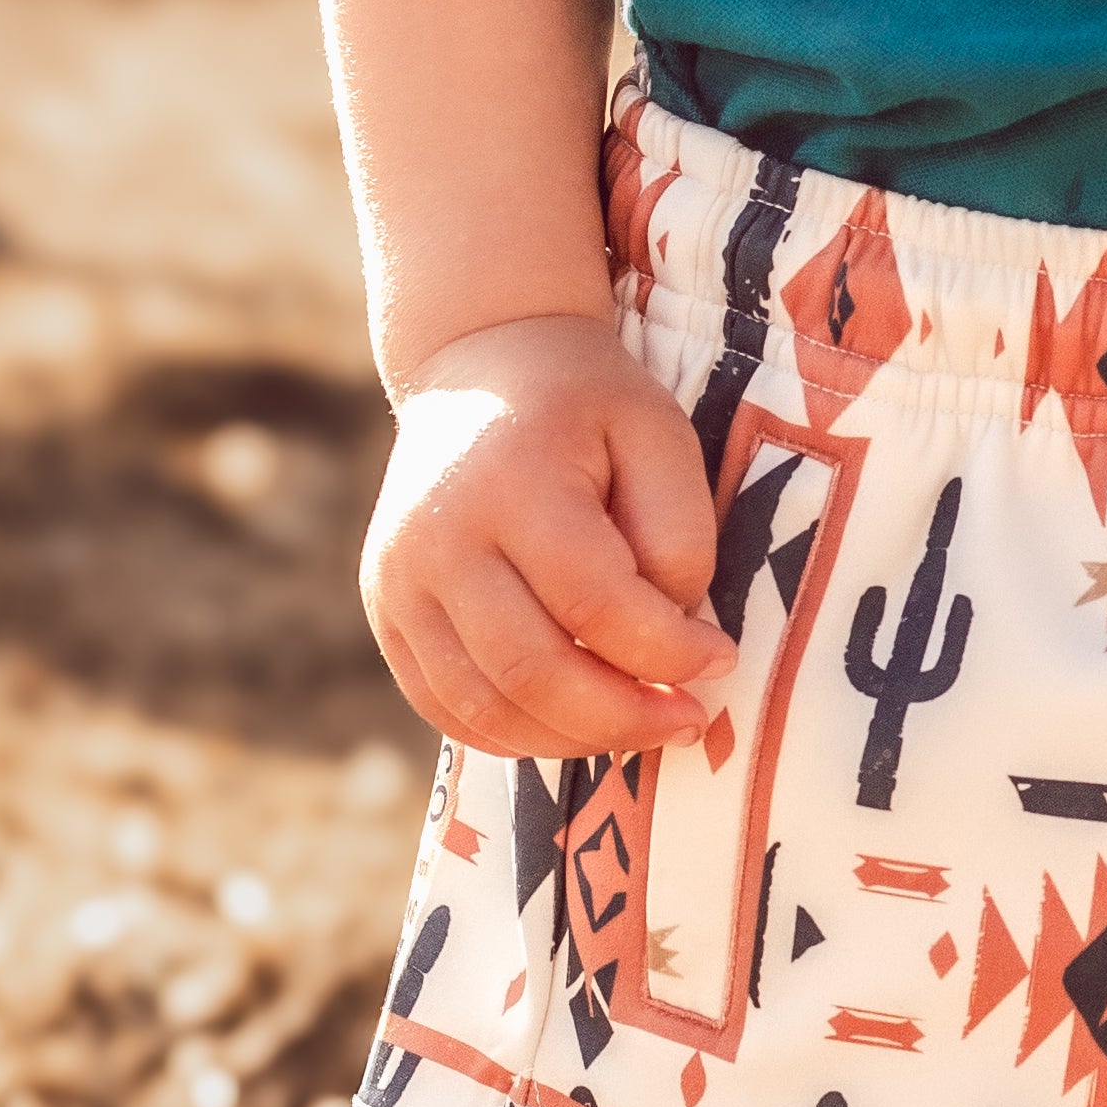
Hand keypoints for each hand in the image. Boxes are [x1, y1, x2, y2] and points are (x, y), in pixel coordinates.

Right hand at [362, 313, 734, 759]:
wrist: (478, 367)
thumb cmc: (586, 404)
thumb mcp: (656, 433)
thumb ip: (676, 531)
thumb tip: (674, 633)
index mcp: (511, 482)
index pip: (595, 604)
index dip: (667, 652)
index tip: (720, 660)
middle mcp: (438, 539)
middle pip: (533, 670)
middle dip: (623, 715)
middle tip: (687, 719)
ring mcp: (398, 582)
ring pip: (485, 706)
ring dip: (573, 739)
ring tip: (639, 727)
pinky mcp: (385, 612)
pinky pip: (445, 707)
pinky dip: (514, 735)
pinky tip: (573, 725)